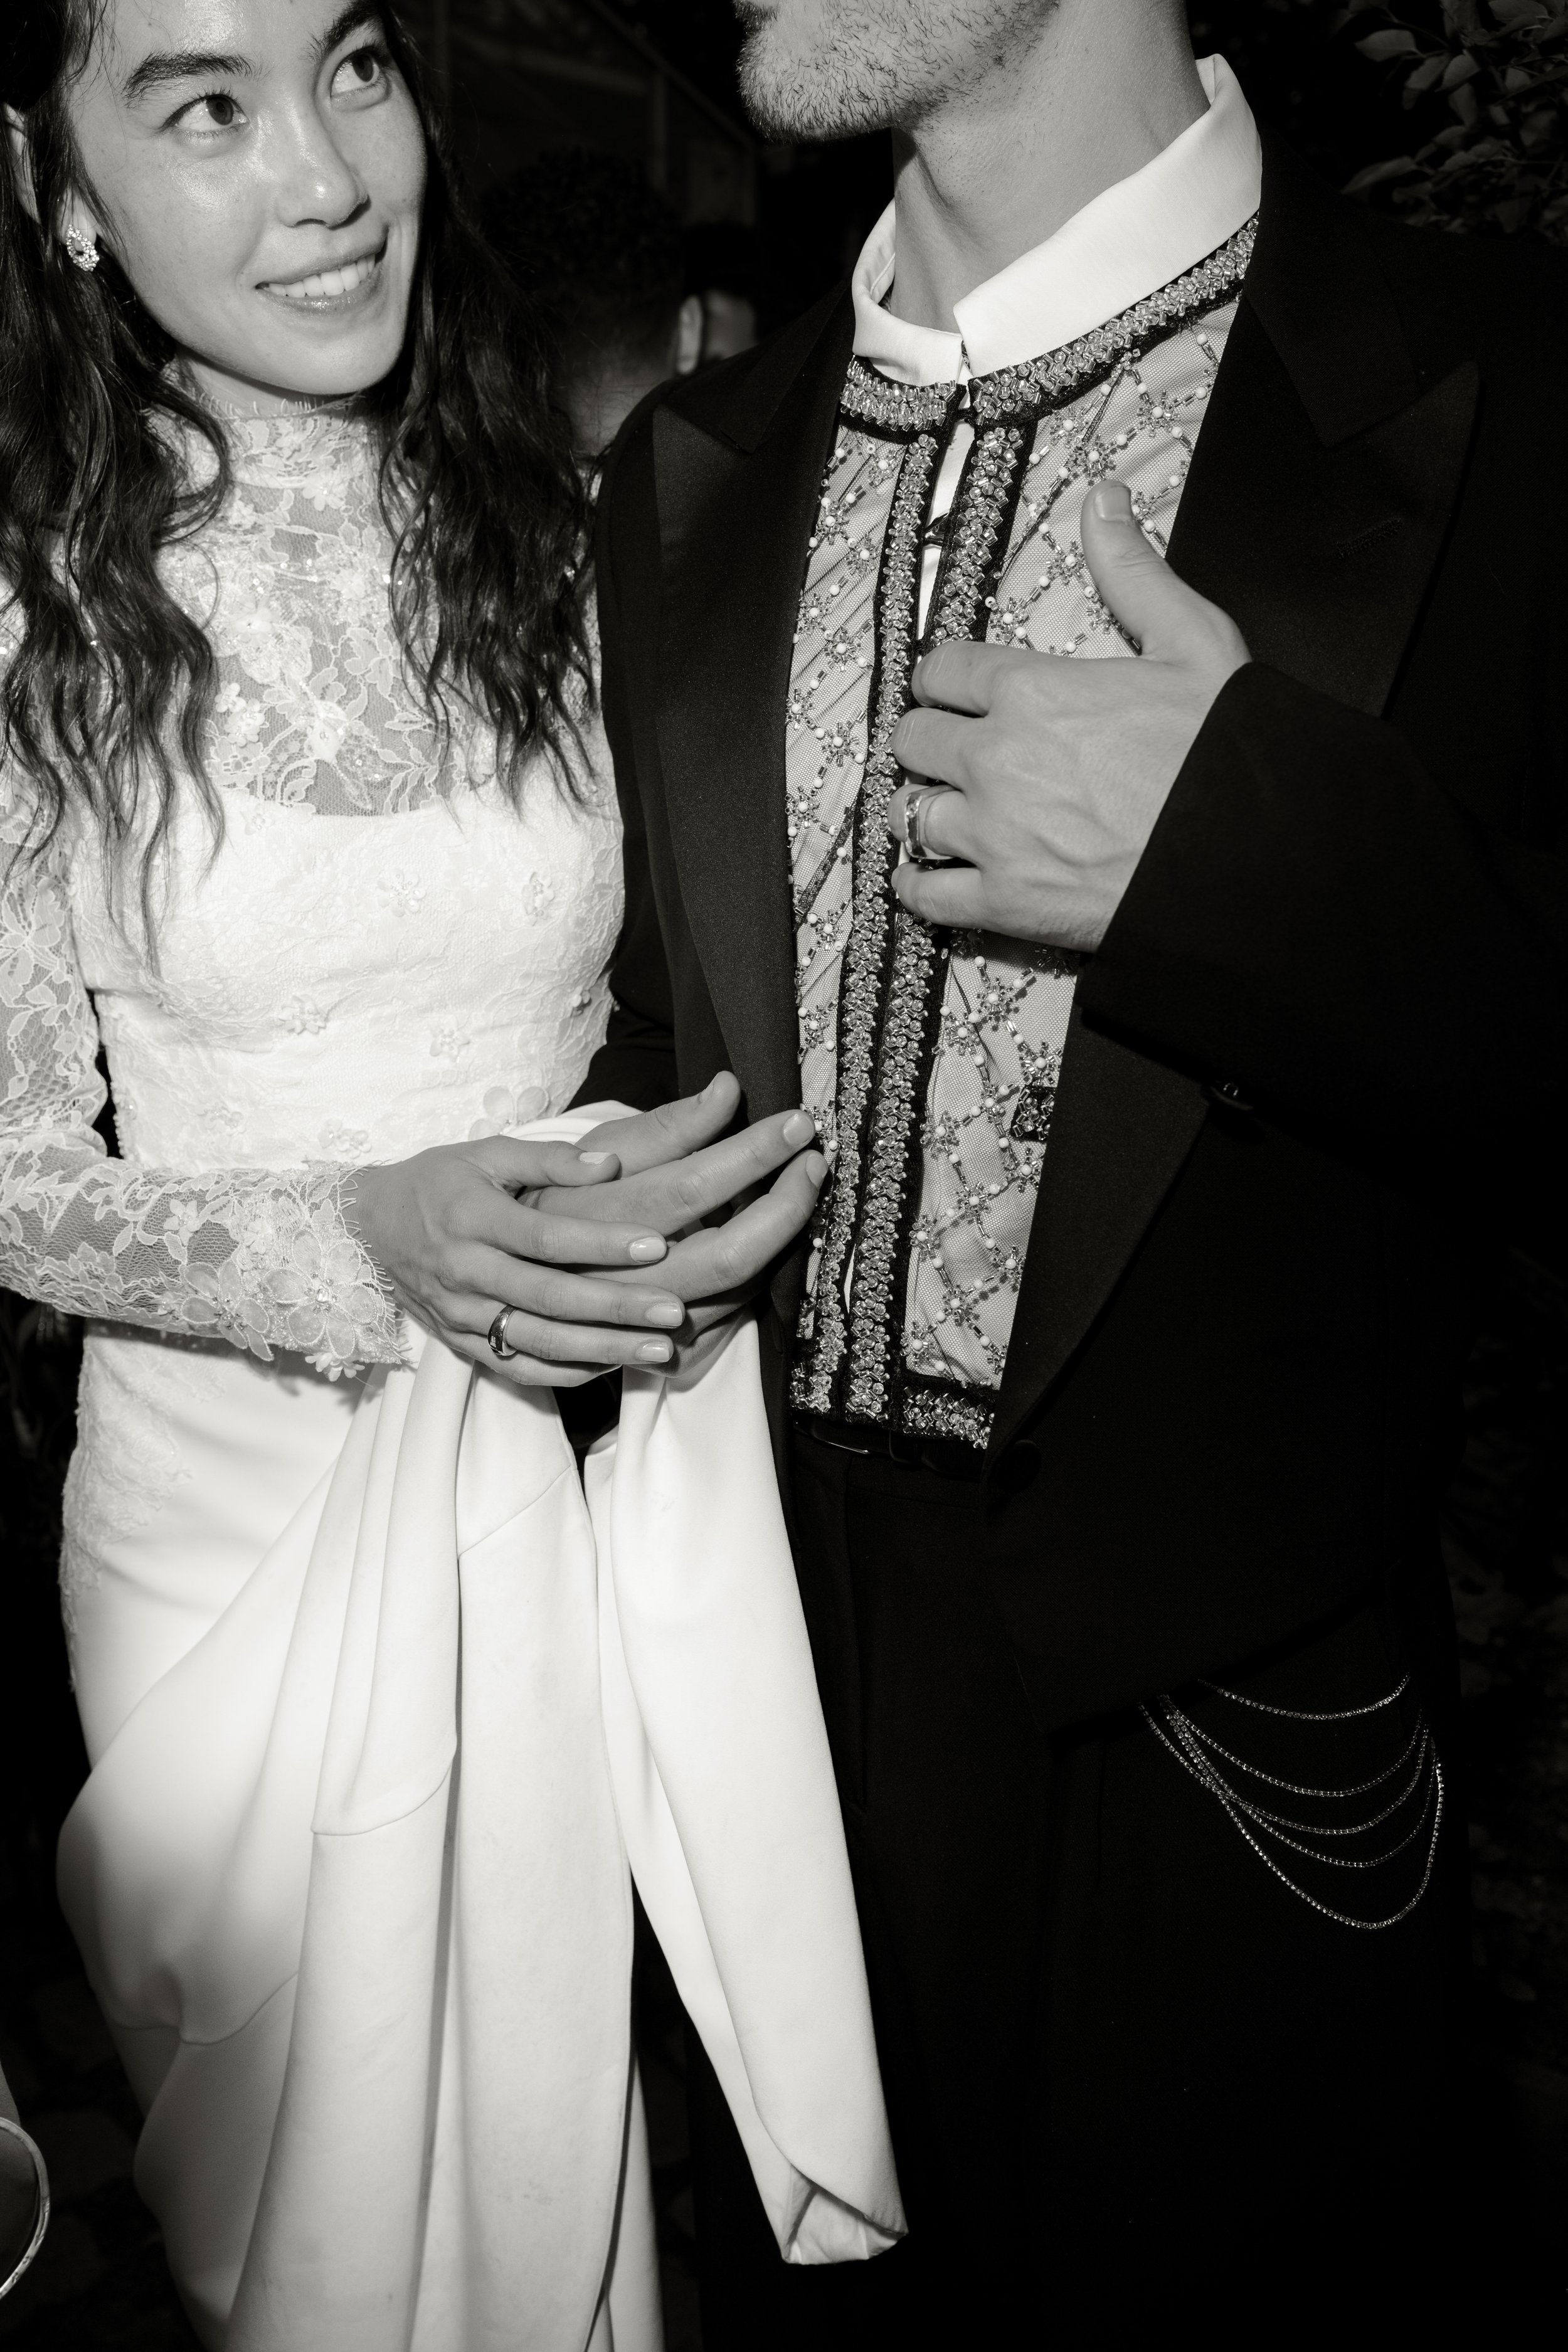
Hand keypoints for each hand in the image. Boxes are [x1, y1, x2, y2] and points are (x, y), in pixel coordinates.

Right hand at [344, 1076, 824, 1386]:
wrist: (368, 1227)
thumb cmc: (440, 1181)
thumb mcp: (486, 1154)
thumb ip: (550, 1159)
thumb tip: (612, 1163)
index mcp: (472, 1218)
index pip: (545, 1237)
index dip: (602, 1243)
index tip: (656, 1245)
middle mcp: (465, 1272)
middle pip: (548, 1298)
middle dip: (615, 1308)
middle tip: (674, 1311)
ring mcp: (460, 1315)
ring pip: (537, 1342)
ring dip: (601, 1350)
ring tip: (660, 1350)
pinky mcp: (460, 1344)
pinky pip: (517, 1367)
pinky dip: (567, 1372)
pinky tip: (616, 1367)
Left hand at [886, 481, 1249, 950]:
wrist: (1251, 851)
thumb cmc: (1226, 751)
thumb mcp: (1192, 639)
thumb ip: (1133, 572)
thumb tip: (1102, 502)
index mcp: (1030, 691)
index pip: (942, 671)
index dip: (942, 680)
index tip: (949, 692)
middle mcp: (996, 759)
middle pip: (913, 740)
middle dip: (927, 741)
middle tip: (946, 751)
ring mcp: (993, 834)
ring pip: (910, 814)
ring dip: (920, 810)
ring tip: (942, 813)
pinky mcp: (1003, 901)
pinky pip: (926, 894)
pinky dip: (917, 886)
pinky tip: (925, 877)